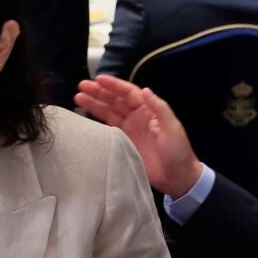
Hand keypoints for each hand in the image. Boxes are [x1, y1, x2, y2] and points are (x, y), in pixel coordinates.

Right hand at [75, 76, 202, 196]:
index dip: (113, 85)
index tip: (98, 79)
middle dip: (99, 92)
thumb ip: (159, 108)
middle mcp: (137, 117)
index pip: (128, 93)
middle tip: (82, 86)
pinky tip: (85, 117)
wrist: (177, 177)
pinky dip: (97, 122)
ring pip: (109, 113)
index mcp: (149, 110)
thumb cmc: (178, 151)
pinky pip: (108, 129)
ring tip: (78, 97)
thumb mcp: (172, 127)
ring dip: (94, 104)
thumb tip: (145, 90)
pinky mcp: (124, 144)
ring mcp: (129, 130)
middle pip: (115, 100)